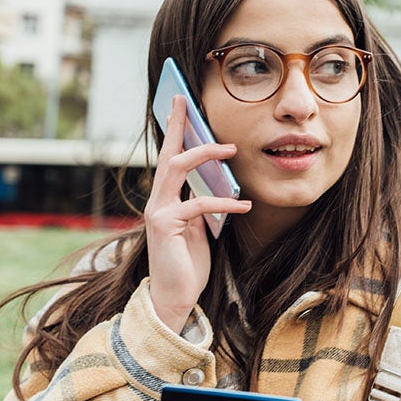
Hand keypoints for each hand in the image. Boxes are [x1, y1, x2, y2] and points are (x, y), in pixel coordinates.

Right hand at [145, 95, 250, 332]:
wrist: (174, 298)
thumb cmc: (187, 265)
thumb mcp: (198, 229)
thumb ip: (201, 206)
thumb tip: (217, 184)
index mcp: (165, 200)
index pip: (169, 158)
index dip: (174, 130)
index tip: (180, 104)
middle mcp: (157, 201)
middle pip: (167, 153)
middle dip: (177, 126)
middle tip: (188, 102)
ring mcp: (158, 212)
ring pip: (177, 168)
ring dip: (204, 154)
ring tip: (231, 150)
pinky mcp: (166, 226)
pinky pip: (198, 204)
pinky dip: (224, 201)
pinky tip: (244, 204)